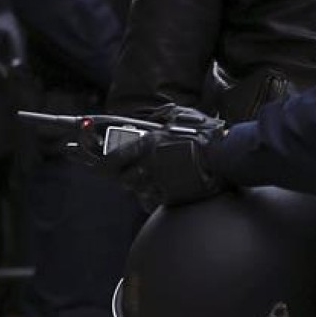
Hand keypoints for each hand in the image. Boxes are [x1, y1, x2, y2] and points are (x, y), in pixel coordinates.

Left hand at [102, 107, 226, 211]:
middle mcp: (148, 165)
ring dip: (139, 184)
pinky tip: (165, 186)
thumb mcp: (180, 117)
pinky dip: (154, 195)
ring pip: (136, 189)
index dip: (95, 161)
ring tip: (153, 176)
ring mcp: (158, 183)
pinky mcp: (170, 197)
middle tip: (121, 170)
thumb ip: (162, 117)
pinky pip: (152, 200)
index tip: (88, 159)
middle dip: (119, 175)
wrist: (226, 158)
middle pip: (119, 178)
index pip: (110, 158)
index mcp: (148, 143)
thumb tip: (153, 117)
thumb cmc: (206, 134)